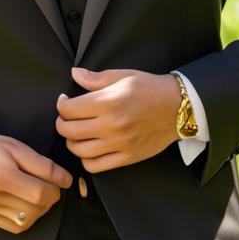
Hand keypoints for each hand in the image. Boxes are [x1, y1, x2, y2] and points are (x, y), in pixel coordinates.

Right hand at [0, 133, 72, 233]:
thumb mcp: (16, 147)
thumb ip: (42, 165)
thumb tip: (65, 179)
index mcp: (3, 175)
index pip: (40, 192)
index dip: (57, 187)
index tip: (61, 180)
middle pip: (36, 207)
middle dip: (50, 197)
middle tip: (49, 184)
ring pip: (28, 220)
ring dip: (41, 208)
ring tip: (37, 193)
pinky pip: (15, 227)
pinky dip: (27, 218)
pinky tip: (26, 204)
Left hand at [56, 67, 181, 172]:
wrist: (177, 107)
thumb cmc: (149, 88)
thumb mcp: (122, 76)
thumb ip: (95, 78)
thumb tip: (74, 73)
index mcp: (108, 102)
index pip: (69, 110)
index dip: (61, 104)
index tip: (64, 100)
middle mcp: (111, 125)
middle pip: (69, 131)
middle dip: (62, 123)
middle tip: (66, 117)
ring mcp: (119, 144)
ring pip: (79, 150)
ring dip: (71, 142)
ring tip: (76, 132)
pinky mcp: (127, 158)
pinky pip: (95, 166)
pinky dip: (86, 159)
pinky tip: (89, 148)